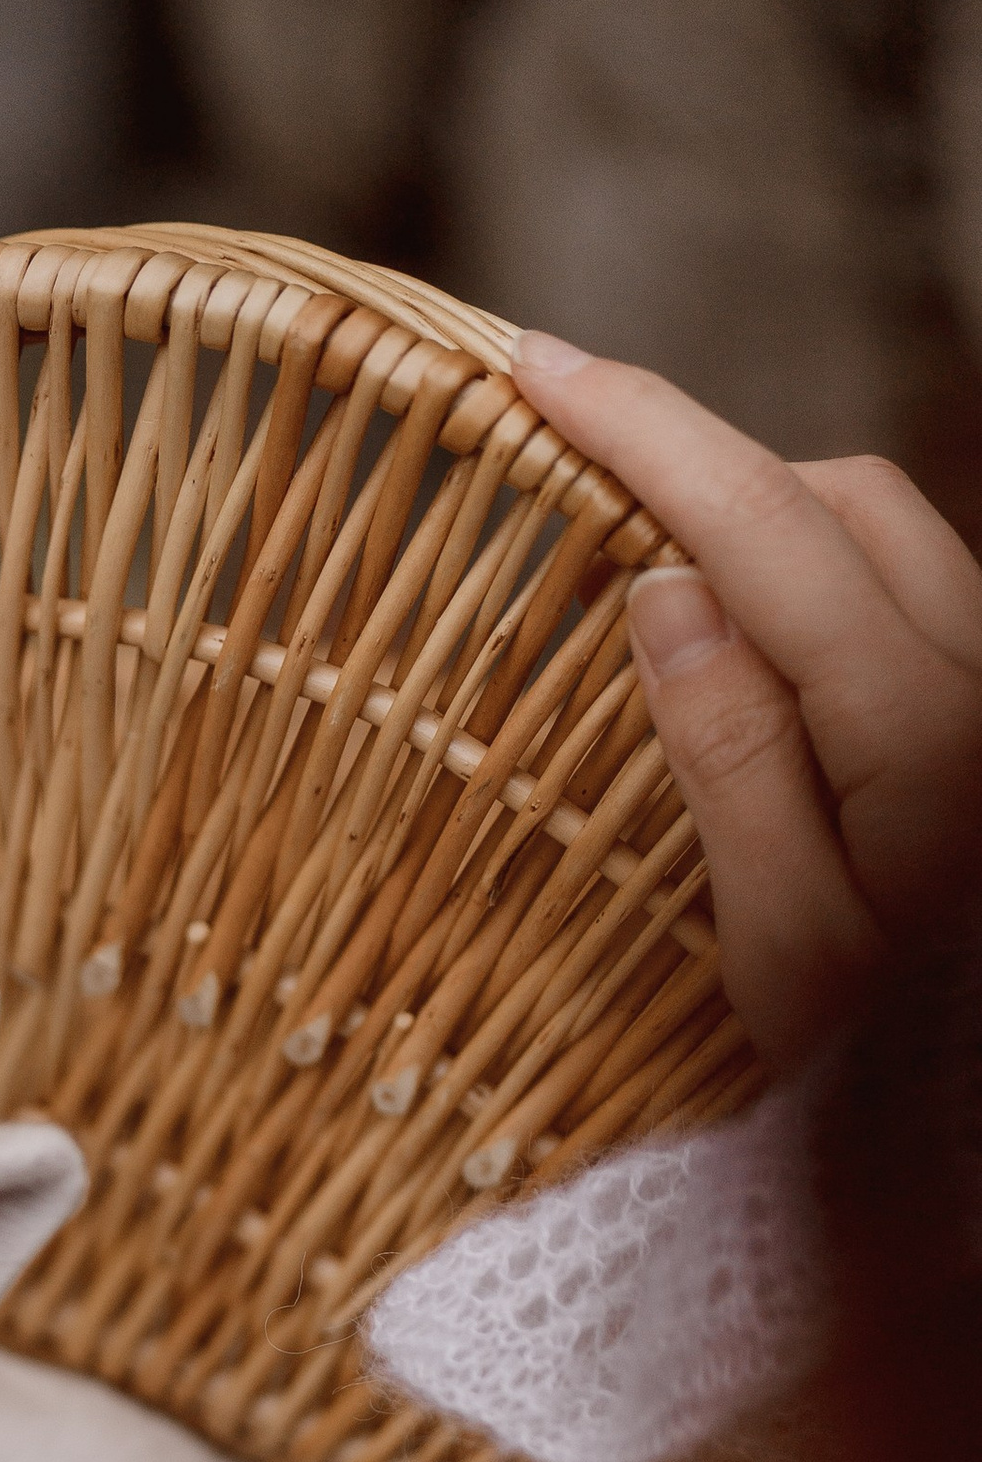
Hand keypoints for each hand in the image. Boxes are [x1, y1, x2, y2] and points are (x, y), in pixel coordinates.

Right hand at [513, 330, 981, 1068]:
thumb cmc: (905, 1096)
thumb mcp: (793, 955)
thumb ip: (735, 761)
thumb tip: (664, 592)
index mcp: (921, 735)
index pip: (764, 528)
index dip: (649, 433)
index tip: (540, 365)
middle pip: (847, 501)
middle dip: (716, 477)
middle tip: (585, 515)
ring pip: (894, 548)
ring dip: (776, 541)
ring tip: (667, 606)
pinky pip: (920, 620)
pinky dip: (830, 610)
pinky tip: (769, 687)